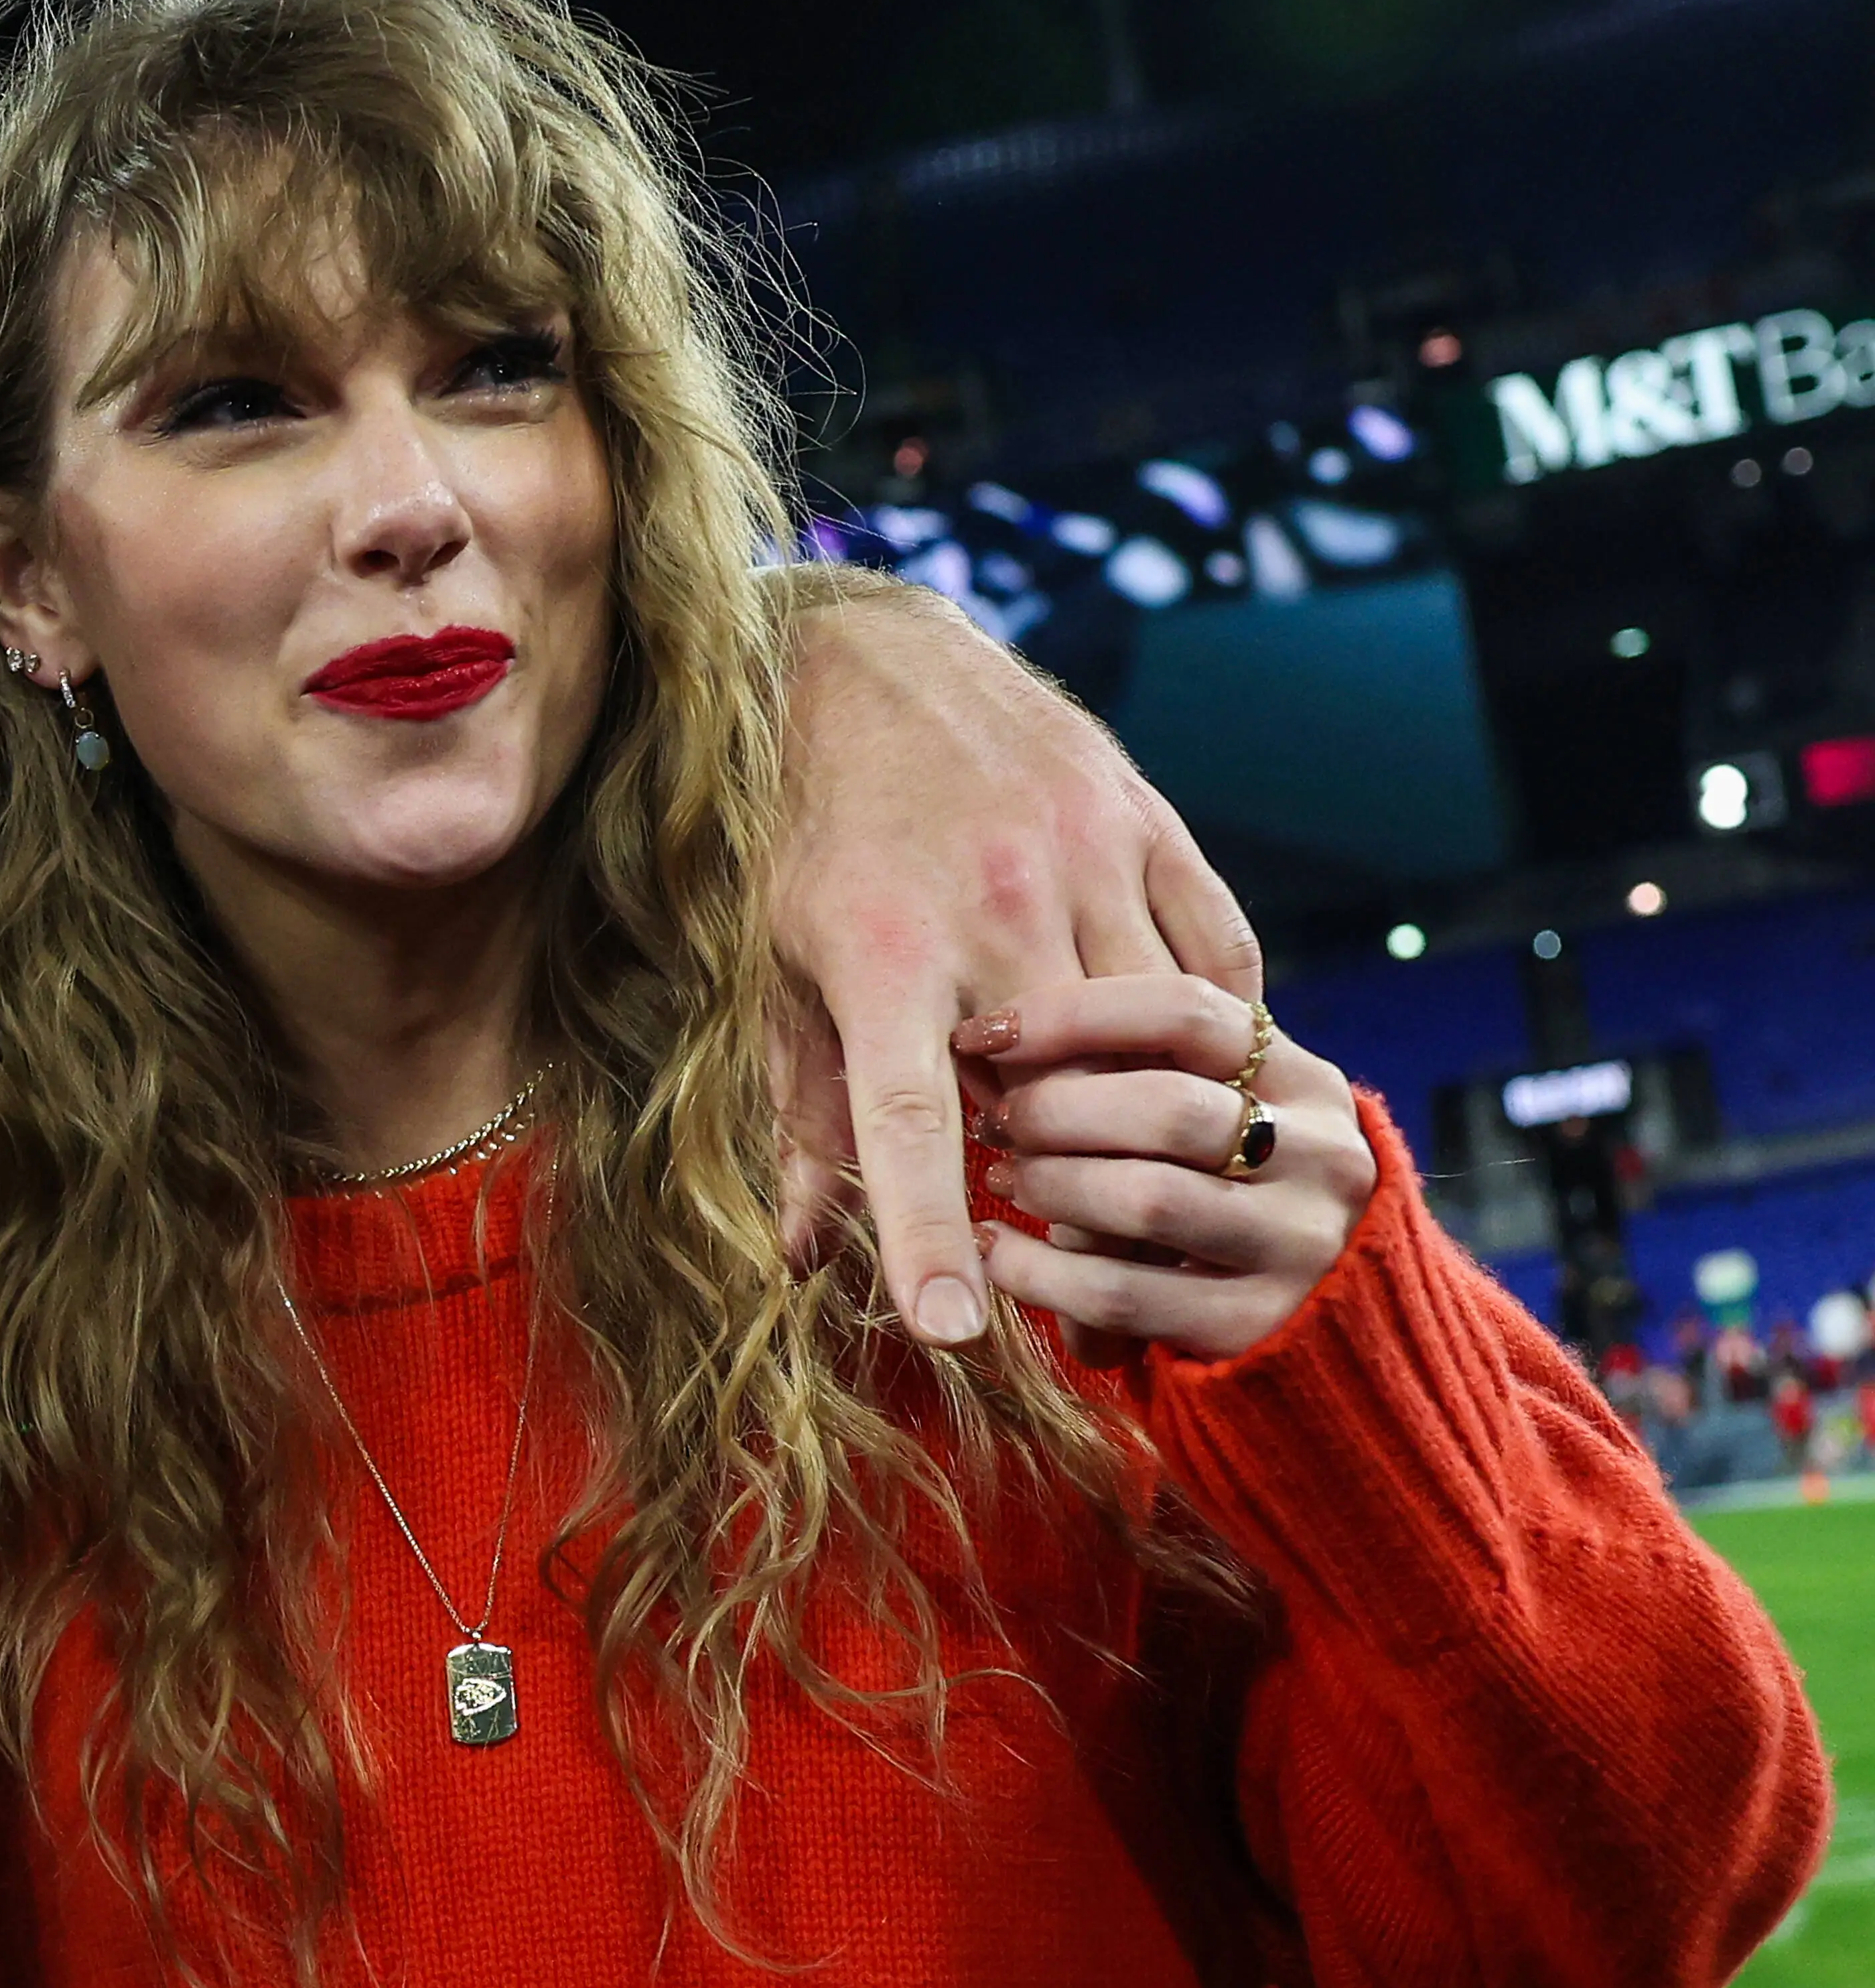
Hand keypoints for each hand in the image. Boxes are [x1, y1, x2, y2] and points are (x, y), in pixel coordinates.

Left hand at [766, 574, 1262, 1347]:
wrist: (859, 655)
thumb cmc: (797, 825)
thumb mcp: (770, 962)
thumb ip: (803, 1109)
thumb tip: (804, 1254)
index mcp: (880, 952)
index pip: (907, 1127)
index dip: (928, 1237)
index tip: (953, 1332)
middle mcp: (992, 907)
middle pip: (1056, 1092)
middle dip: (1054, 1170)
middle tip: (1039, 1203)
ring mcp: (1085, 858)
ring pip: (1153, 1035)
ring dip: (1136, 1105)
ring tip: (1106, 1134)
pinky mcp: (1149, 823)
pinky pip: (1216, 961)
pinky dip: (1207, 1027)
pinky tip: (1176, 1056)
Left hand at [958, 974, 1377, 1360]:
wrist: (1318, 1315)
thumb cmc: (1225, 1182)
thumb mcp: (1221, 1109)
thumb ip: (1148, 1068)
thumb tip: (1003, 1036)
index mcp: (1306, 1082)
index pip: (1186, 1011)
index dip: (1071, 1014)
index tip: (987, 1032)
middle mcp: (1321, 1159)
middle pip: (1168, 1108)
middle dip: (1055, 1110)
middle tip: (997, 1120)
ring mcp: (1298, 1247)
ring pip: (1147, 1200)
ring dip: (1049, 1185)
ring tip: (1003, 1177)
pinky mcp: (1257, 1325)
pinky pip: (1121, 1294)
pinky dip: (1037, 1270)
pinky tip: (994, 1249)